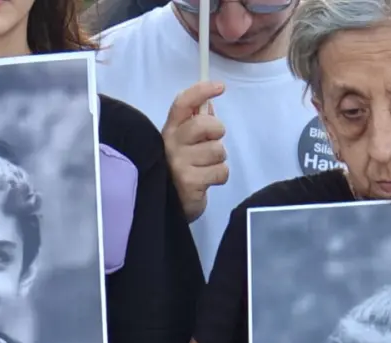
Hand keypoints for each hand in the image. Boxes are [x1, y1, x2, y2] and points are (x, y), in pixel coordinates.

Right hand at [162, 82, 227, 222]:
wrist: (171, 207)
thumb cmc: (182, 168)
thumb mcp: (186, 143)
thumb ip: (197, 121)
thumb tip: (209, 103)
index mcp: (170, 130)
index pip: (182, 103)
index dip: (201, 91)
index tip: (221, 87)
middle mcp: (170, 145)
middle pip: (204, 124)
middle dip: (217, 132)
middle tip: (213, 142)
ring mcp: (178, 165)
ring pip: (217, 150)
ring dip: (218, 160)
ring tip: (206, 167)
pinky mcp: (190, 183)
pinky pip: (221, 171)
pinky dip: (220, 176)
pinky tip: (207, 180)